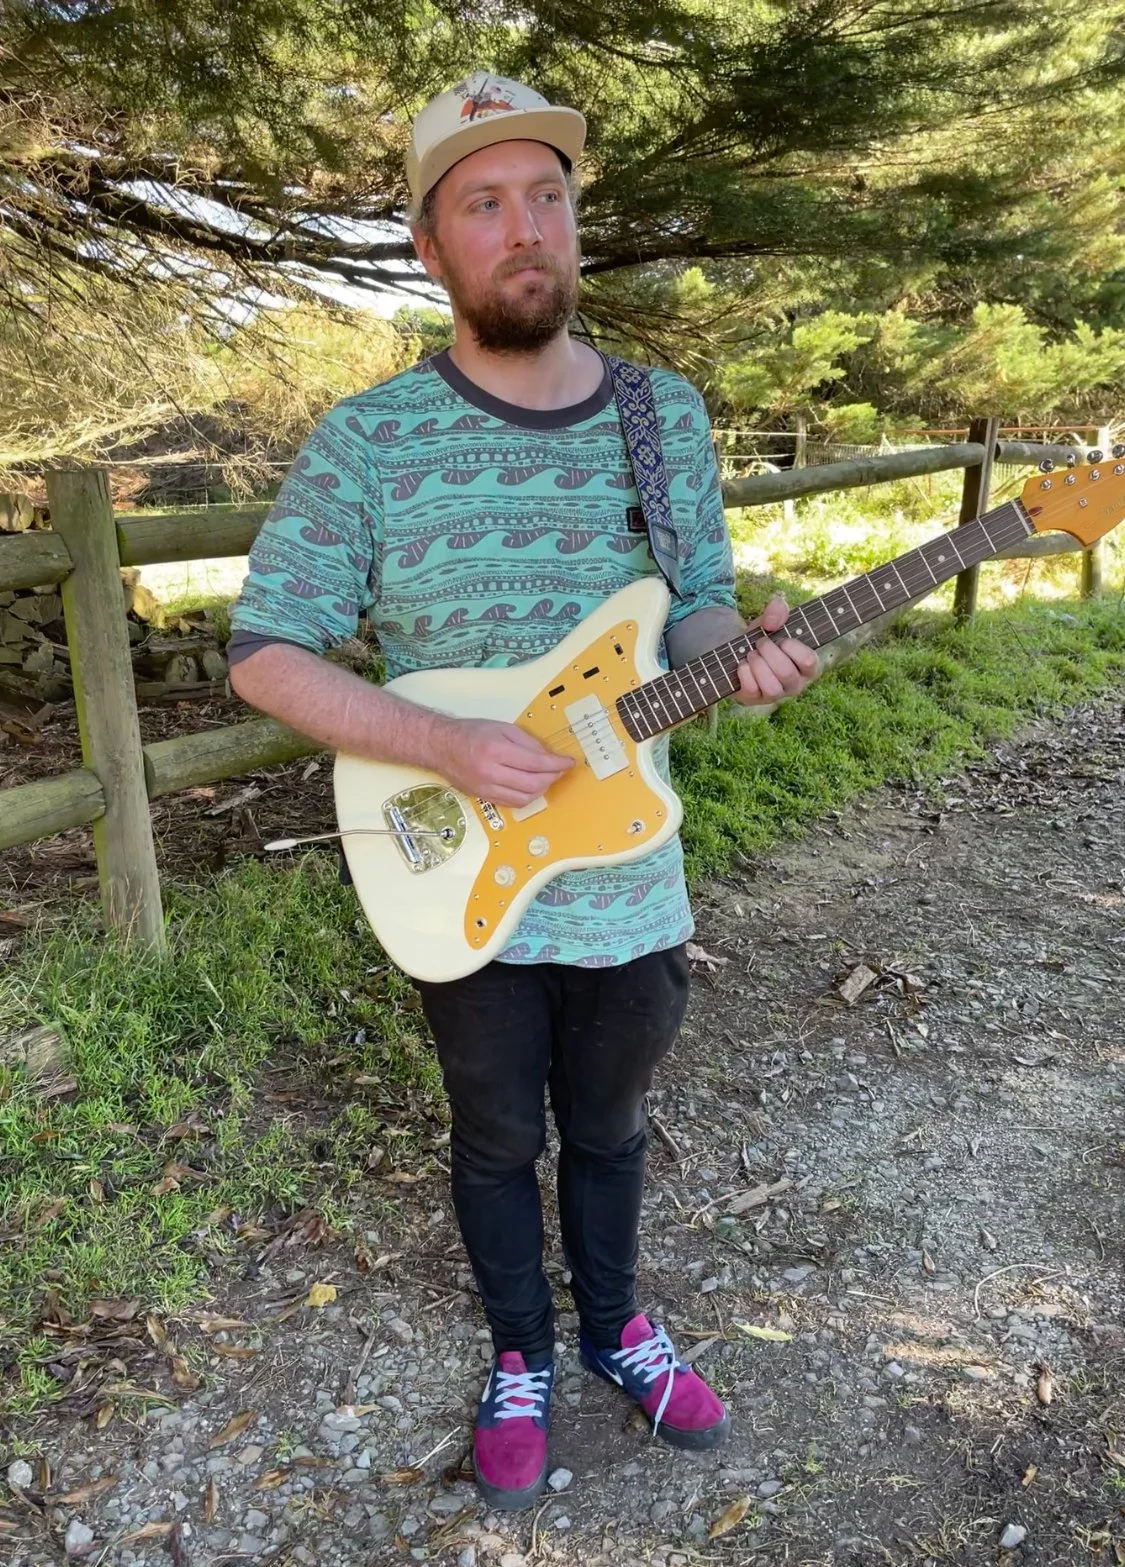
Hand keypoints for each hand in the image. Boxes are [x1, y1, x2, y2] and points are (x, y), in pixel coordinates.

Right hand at [431, 717, 573, 806]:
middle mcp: (491, 773)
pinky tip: (531, 787)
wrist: (441, 747)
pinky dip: (526, 797)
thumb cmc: (470, 734)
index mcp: (496, 751)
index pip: (536, 763)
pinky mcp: (484, 797)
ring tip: (546, 778)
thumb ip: (527, 742)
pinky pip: (512, 803)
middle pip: (533, 784)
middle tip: (559, 770)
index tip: (568, 762)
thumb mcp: (502, 728)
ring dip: (541, 790)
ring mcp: (486, 788)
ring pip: (524, 799)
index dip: (556, 764)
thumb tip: (548, 757)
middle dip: (552, 778)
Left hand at [733, 595, 818, 705]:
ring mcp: (775, 694)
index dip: (792, 648)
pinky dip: (744, 673)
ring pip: (772, 688)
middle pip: (786, 674)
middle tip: (760, 643)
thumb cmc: (763, 637)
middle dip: (769, 653)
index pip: (809, 661)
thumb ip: (777, 610)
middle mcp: (795, 684)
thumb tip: (771, 623)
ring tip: (751, 654)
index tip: (781, 639)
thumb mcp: (771, 620)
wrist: (738, 650)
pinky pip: (752, 691)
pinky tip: (743, 664)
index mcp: (806, 666)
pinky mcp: (755, 699)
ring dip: (758, 665)